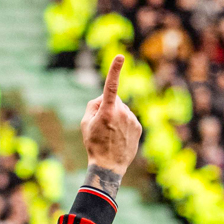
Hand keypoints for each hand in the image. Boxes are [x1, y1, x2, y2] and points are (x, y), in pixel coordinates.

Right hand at [80, 54, 142, 174]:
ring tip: (110, 134)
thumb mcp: (85, 124)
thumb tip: (103, 98)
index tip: (120, 57)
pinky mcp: (138, 127)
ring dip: (116, 116)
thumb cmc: (94, 144)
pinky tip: (118, 137)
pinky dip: (123, 124)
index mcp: (107, 110)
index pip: (111, 85)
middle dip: (107, 106)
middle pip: (114, 100)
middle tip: (101, 125)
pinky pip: (129, 119)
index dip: (115, 70)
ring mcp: (132, 119)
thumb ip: (93, 105)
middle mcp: (122, 112)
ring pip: (122, 110)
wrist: (109, 166)